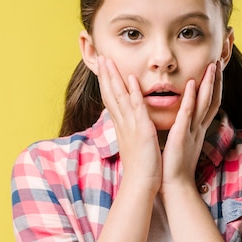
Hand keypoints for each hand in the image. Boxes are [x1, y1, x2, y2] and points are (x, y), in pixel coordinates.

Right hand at [97, 56, 161, 193]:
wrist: (141, 184)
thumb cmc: (141, 167)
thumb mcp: (134, 143)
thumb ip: (131, 131)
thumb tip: (129, 125)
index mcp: (122, 126)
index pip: (111, 99)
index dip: (106, 83)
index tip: (103, 68)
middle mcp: (123, 123)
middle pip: (110, 94)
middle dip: (105, 75)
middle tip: (100, 57)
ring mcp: (131, 126)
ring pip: (119, 97)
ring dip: (114, 78)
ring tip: (108, 61)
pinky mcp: (142, 130)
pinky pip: (137, 107)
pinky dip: (133, 93)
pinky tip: (130, 79)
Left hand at [160, 61, 221, 193]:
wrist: (173, 187)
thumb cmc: (173, 168)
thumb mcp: (180, 145)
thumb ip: (181, 132)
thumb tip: (178, 124)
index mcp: (196, 131)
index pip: (208, 105)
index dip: (212, 88)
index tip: (214, 72)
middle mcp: (198, 129)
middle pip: (211, 100)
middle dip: (216, 81)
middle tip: (218, 62)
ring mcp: (192, 131)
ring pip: (204, 103)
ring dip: (208, 84)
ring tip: (212, 66)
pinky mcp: (182, 135)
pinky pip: (188, 114)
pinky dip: (191, 98)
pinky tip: (192, 84)